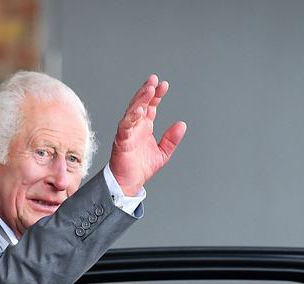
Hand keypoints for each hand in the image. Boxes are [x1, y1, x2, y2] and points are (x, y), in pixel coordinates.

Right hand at [109, 74, 186, 195]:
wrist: (129, 182)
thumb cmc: (141, 168)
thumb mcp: (163, 153)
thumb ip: (172, 139)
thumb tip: (182, 125)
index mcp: (145, 126)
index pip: (151, 106)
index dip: (156, 95)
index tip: (164, 85)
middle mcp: (136, 126)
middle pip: (141, 104)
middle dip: (147, 91)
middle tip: (154, 80)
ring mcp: (127, 132)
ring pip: (132, 111)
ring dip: (140, 100)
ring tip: (148, 90)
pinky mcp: (121, 140)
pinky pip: (125, 126)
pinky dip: (131, 117)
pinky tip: (138, 110)